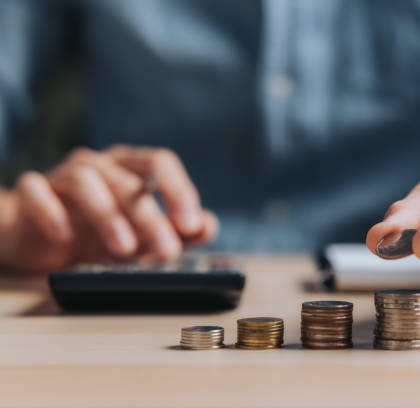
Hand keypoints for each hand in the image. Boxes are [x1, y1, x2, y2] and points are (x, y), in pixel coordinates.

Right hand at [0, 145, 217, 271]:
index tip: (192, 224)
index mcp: (130, 167)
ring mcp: (62, 175)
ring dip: (108, 216)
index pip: (159, 162)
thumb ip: (176, 230)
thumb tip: (208, 226)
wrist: (41, 238)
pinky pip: (36, 192)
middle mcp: (99, 165)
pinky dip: (51, 212)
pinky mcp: (32, 193)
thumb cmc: (99, 234)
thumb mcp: (143, 236)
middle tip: (168, 251)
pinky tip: (65, 237)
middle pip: (127, 180)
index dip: (178, 191)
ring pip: (85, 182)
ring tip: (125, 249)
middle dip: (150, 217)